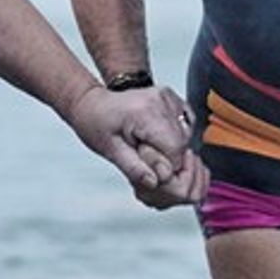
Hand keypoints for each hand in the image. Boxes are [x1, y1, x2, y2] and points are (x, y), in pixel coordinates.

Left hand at [67, 83, 208, 208]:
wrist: (93, 104)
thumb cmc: (97, 123)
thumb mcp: (111, 151)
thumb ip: (135, 168)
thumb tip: (155, 182)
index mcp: (144, 112)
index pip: (175, 148)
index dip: (167, 165)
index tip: (152, 169)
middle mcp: (159, 100)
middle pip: (183, 141)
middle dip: (169, 156)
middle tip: (144, 154)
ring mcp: (167, 96)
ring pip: (187, 132)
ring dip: (173, 145)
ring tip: (147, 143)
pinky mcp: (170, 97)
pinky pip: (186, 122)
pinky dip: (176, 133)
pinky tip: (157, 135)